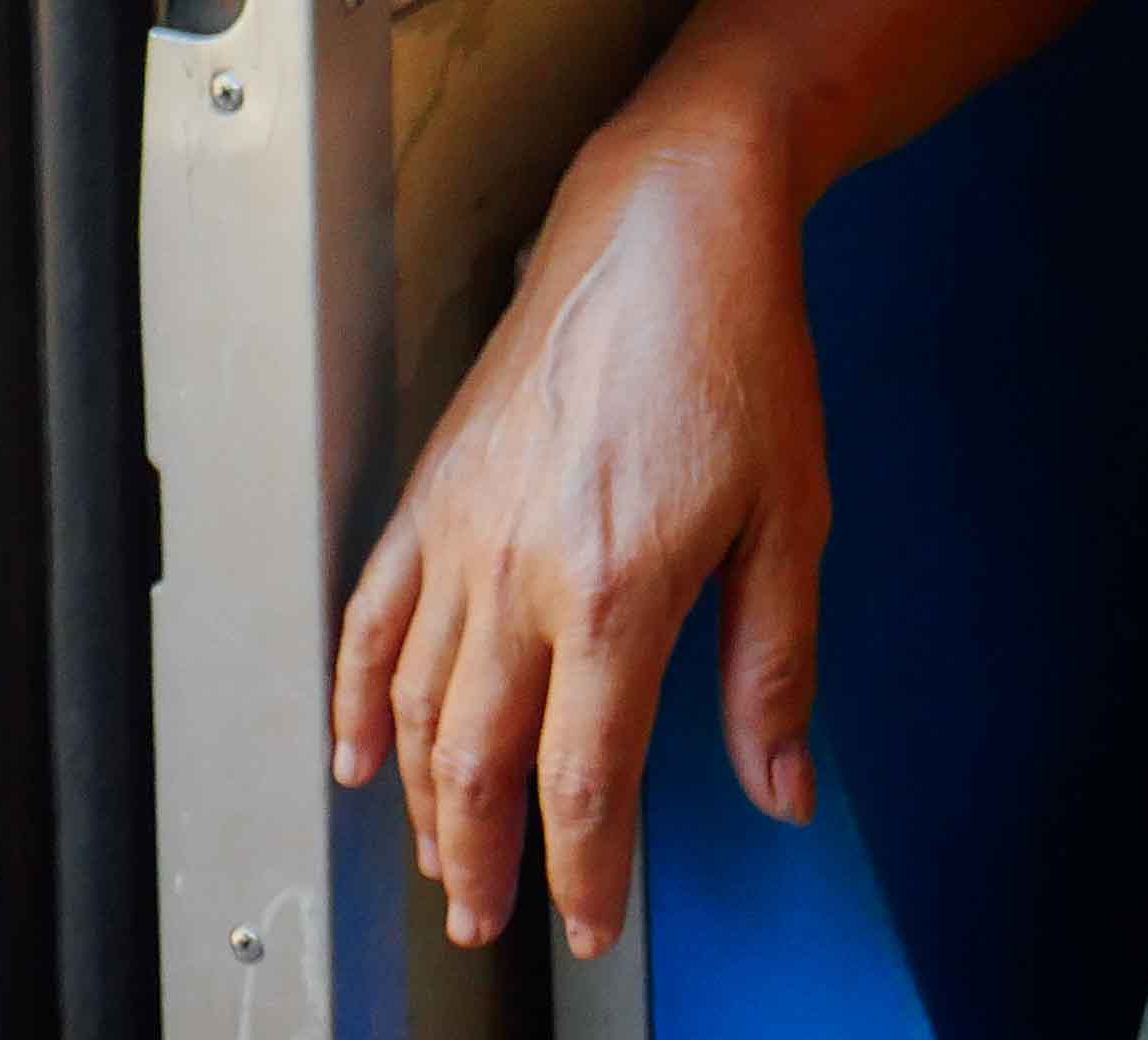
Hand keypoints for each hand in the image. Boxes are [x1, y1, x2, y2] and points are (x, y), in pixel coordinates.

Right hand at [331, 124, 828, 960]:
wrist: (669, 222)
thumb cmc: (740, 352)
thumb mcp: (794, 516)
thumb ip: (773, 668)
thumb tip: (779, 789)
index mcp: (619, 591)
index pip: (582, 783)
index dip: (583, 875)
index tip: (589, 925)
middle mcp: (523, 573)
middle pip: (477, 762)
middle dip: (482, 862)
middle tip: (492, 924)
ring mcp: (464, 531)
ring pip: (413, 704)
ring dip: (421, 801)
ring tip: (443, 862)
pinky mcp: (433, 490)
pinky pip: (371, 616)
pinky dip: (353, 697)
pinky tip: (355, 754)